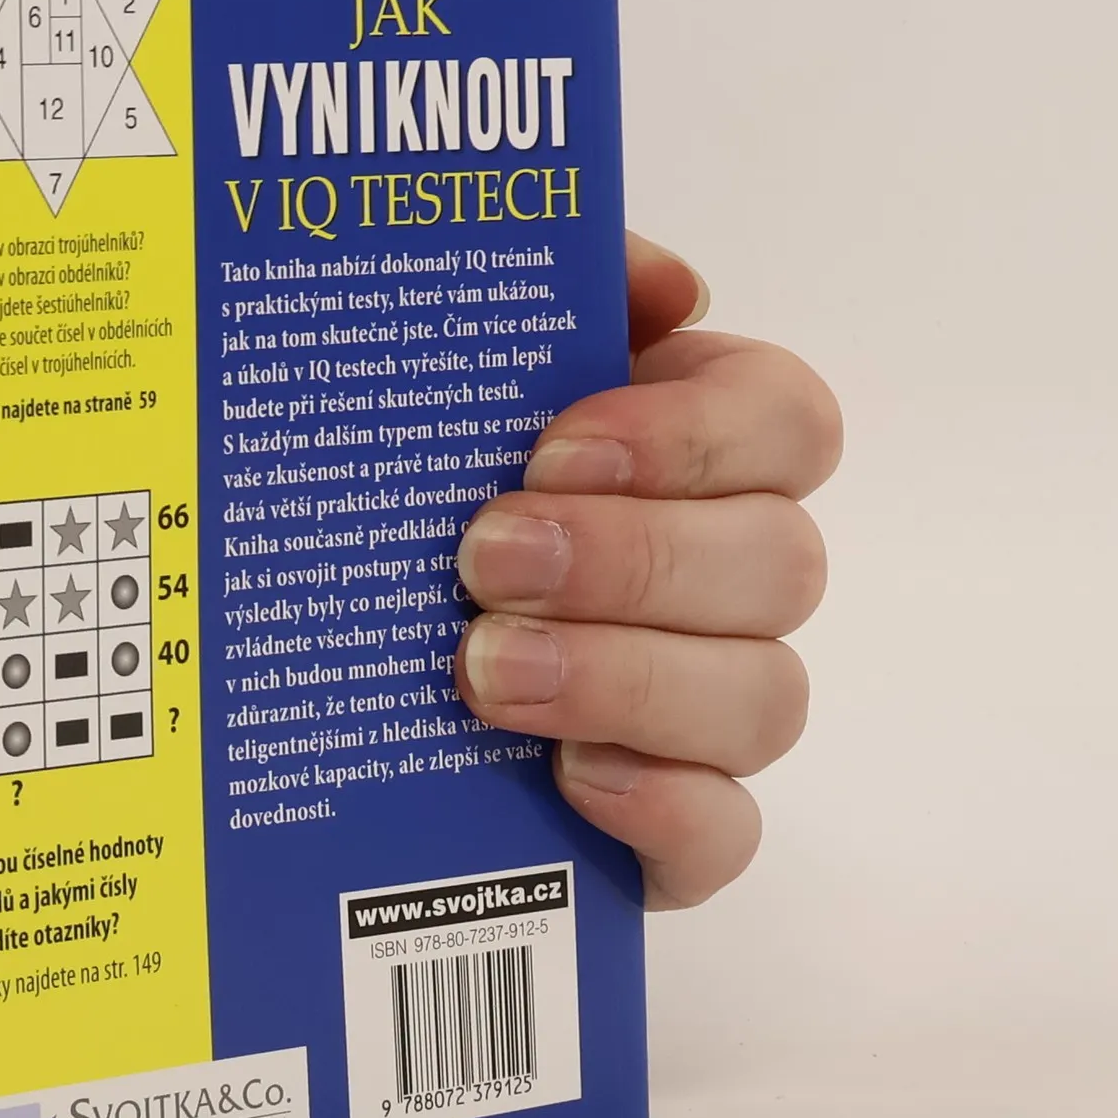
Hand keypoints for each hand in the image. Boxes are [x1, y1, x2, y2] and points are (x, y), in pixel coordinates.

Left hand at [454, 234, 840, 908]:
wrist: (330, 673)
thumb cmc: (409, 497)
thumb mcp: (450, 378)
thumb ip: (547, 299)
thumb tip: (666, 282)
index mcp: (691, 451)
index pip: (787, 420)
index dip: (695, 434)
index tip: (557, 448)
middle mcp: (724, 578)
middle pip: (782, 563)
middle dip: (634, 559)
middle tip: (486, 559)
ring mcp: (707, 713)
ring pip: (765, 698)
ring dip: (630, 678)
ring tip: (483, 671)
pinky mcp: (671, 828)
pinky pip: (726, 835)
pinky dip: (663, 809)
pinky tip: (568, 778)